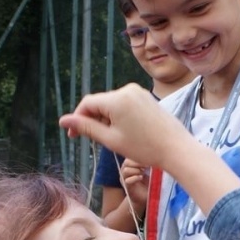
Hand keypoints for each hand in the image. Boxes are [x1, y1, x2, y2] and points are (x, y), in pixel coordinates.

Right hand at [61, 85, 193, 171]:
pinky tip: (125, 132)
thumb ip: (86, 128)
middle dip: (92, 120)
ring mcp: (138, 92)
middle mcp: (127, 90)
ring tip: (112, 139)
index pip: (87, 104)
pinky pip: (125, 104)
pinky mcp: (146, 97)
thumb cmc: (144, 147)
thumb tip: (63, 121)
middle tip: (94, 141)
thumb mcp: (110, 139)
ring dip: (106, 119)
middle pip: (99, 103)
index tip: (73, 137)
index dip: (77, 119)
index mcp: (116, 99)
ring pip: (112, 104)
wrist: (176, 149)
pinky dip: (118, 116)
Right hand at [119, 158, 149, 213]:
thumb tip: (154, 157)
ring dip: (135, 171)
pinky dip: (135, 178)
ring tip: (143, 173)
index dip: (138, 157)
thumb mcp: (149, 172)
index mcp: (130, 165)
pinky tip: (141, 178)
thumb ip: (149, 165)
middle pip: (127, 162)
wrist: (145, 197)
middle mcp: (125, 171)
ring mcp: (125, 179)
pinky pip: (127, 180)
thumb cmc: (148, 183)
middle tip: (146, 167)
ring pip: (125, 170)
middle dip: (137, 163)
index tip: (148, 160)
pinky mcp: (127, 187)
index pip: (130, 157)